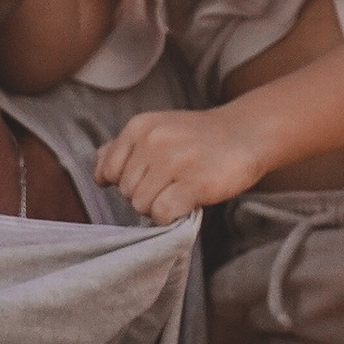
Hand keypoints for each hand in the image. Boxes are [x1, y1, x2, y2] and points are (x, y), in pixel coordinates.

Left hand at [95, 104, 263, 226]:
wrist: (245, 133)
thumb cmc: (198, 139)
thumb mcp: (156, 130)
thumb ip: (123, 149)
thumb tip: (98, 174)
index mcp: (139, 126)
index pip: (108, 172)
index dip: (128, 181)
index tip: (151, 177)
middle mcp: (153, 141)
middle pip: (125, 192)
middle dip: (146, 194)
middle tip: (172, 183)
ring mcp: (173, 162)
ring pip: (141, 206)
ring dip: (160, 206)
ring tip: (182, 190)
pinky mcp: (194, 183)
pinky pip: (162, 214)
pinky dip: (171, 217)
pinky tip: (187, 203)